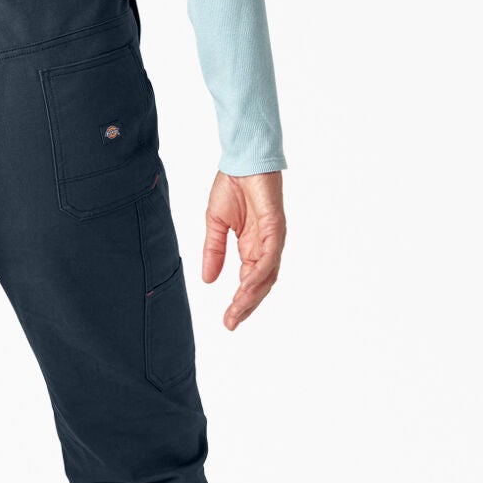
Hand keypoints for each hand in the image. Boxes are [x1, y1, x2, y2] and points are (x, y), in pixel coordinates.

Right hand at [201, 171, 285, 329]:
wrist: (240, 159)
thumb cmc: (232, 186)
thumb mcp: (215, 224)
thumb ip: (213, 252)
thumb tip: (207, 280)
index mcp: (252, 247)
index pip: (248, 282)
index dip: (239, 302)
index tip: (227, 322)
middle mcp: (265, 246)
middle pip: (260, 284)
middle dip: (246, 305)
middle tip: (231, 323)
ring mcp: (272, 237)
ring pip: (267, 274)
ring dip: (252, 294)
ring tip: (237, 309)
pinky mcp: (275, 225)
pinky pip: (269, 254)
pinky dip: (259, 271)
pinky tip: (246, 284)